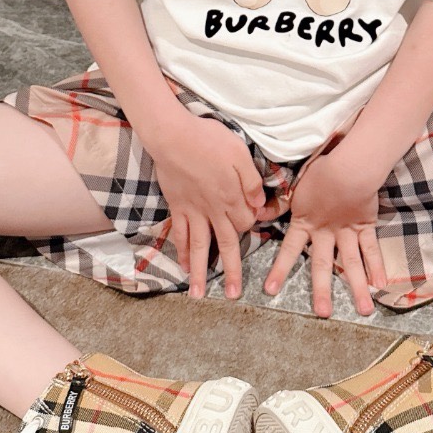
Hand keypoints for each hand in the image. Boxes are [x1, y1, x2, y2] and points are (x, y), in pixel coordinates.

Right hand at [148, 113, 266, 300]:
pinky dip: (180, 252)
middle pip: (225, 244)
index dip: (252, 226)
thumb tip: (259, 205)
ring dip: (201, 272)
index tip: (254, 224)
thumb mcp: (240, 154)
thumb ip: (251, 181)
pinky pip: (179, 235)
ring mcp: (193, 211)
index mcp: (231, 197)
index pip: (246, 223)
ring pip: (198, 247)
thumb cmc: (209, 140)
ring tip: (199, 295)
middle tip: (234, 295)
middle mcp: (213, 210)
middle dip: (232, 270)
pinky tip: (183, 267)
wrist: (173, 136)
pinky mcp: (177, 207)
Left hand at [263, 150, 387, 317]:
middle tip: (322, 313)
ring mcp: (347, 231)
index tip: (269, 291)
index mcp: (305, 222)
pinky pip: (371, 248)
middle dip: (321, 289)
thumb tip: (257, 213)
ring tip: (364, 310)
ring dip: (356, 287)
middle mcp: (325, 232)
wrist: (348, 166)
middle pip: (322, 264)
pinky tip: (380, 284)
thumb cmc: (319, 171)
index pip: (289, 249)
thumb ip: (279, 204)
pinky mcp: (364, 225)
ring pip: (351, 263)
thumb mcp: (295, 186)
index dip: (279, 270)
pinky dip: (376, 265)